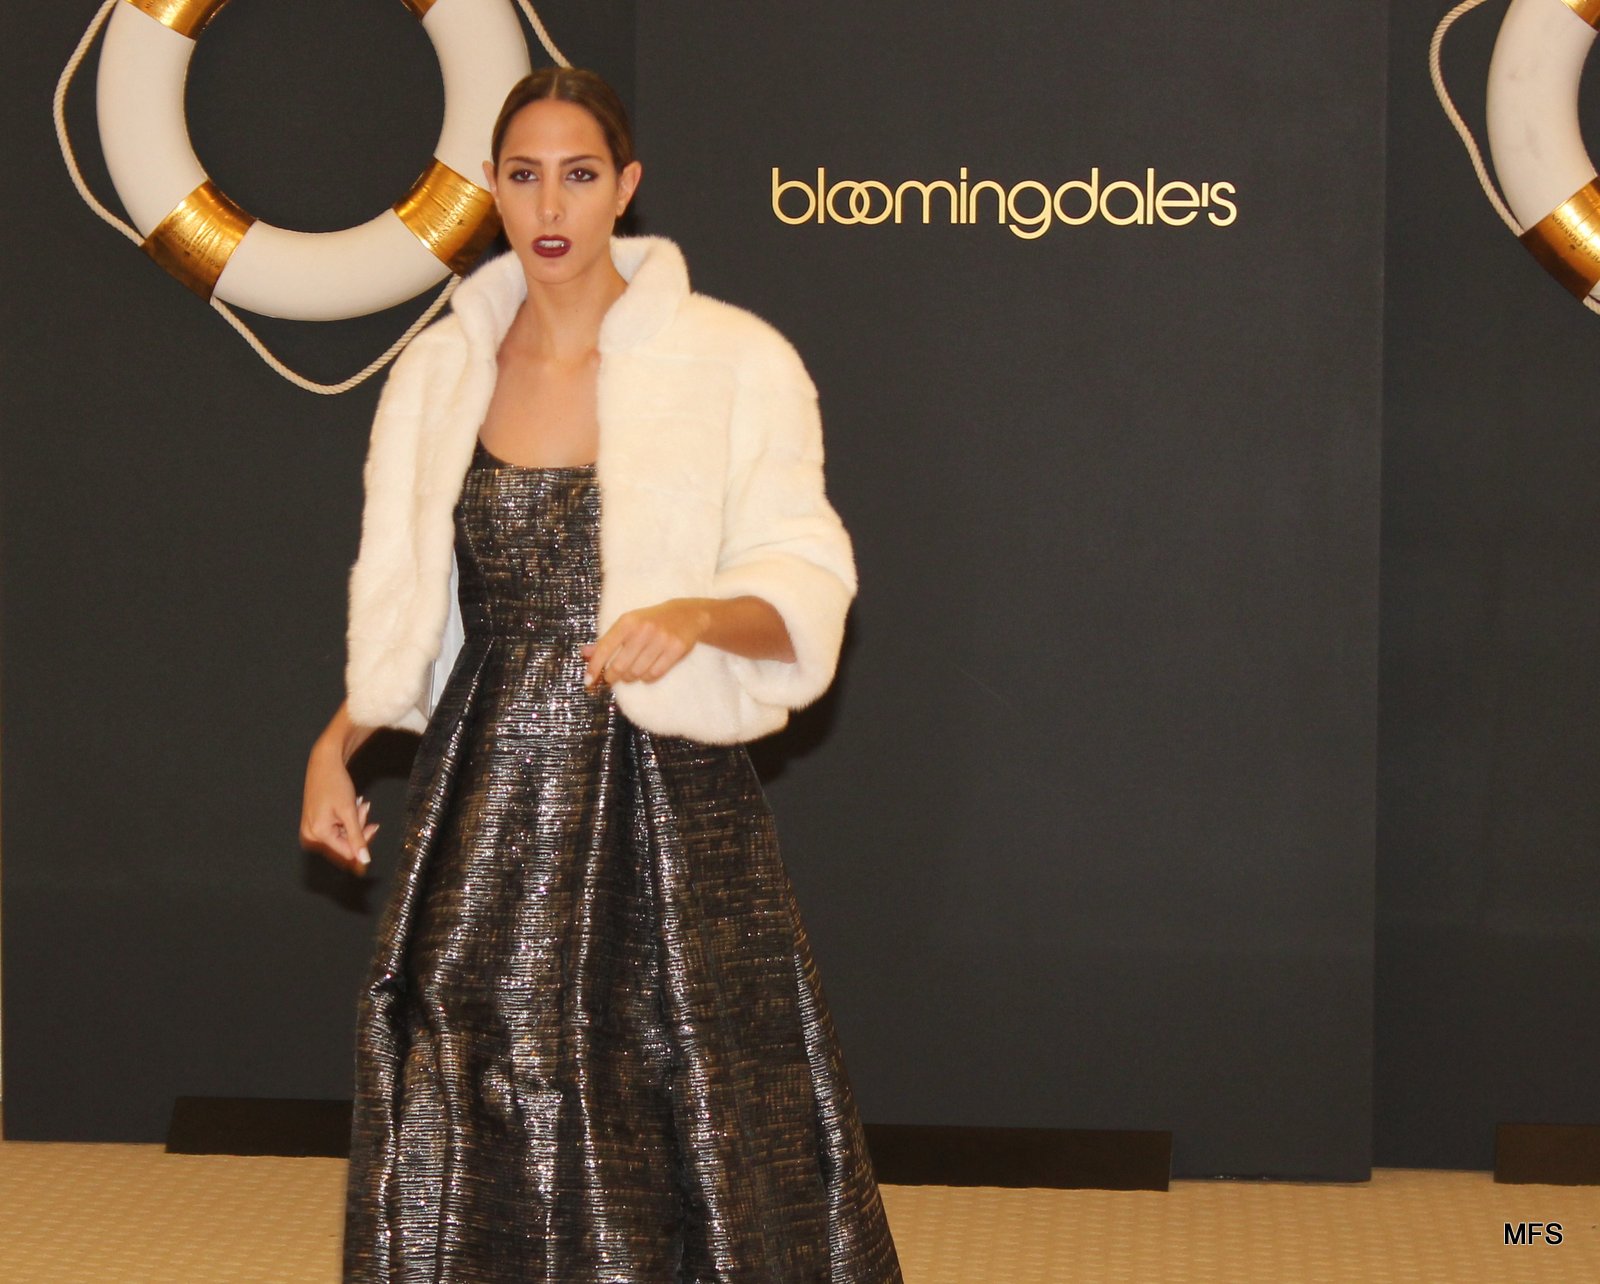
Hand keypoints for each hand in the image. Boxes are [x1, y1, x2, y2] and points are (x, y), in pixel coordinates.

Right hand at [299, 740, 378, 876]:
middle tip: (363, 807)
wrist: (324, 763)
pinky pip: (335, 828)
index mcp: (318, 833)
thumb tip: (365, 860)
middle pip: (344, 843)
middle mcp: (311, 834)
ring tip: (356, 803)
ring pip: (342, 835)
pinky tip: (350, 804)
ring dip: (354, 821)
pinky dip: (346, 818)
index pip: (347, 851)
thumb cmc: (335, 783)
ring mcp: (311, 828)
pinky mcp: (314, 822)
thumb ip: (357, 837)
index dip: (363, 840)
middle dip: (358, 827)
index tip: (373, 825)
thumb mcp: (350, 812)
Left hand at [582, 599, 712, 690]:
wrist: (687, 615)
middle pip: (620, 666)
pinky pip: (654, 674)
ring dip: (630, 678)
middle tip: (611, 678)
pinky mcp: (676, 649)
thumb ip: (606, 640)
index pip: (604, 648)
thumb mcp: (628, 624)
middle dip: (612, 677)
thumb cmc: (651, 621)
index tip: (587, 682)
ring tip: (630, 673)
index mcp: (628, 621)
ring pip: (637, 672)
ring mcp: (661, 639)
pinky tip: (646, 672)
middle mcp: (643, 629)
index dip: (594, 668)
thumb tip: (584, 654)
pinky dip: (646, 678)